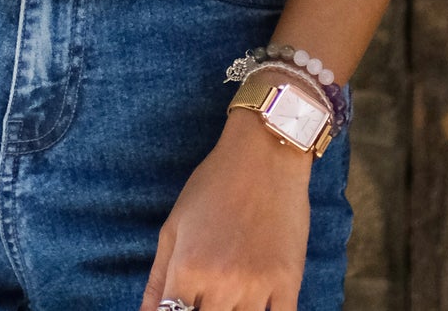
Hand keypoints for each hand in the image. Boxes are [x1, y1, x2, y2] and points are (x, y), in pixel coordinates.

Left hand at [138, 106, 312, 310]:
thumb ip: (158, 278)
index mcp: (188, 268)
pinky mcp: (289, 283)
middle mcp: (221, 283)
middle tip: (207, 298)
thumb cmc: (214, 184)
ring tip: (227, 299)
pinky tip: (256, 306)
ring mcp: (257, 286)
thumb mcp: (174, 224)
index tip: (183, 306)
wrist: (265, 153)